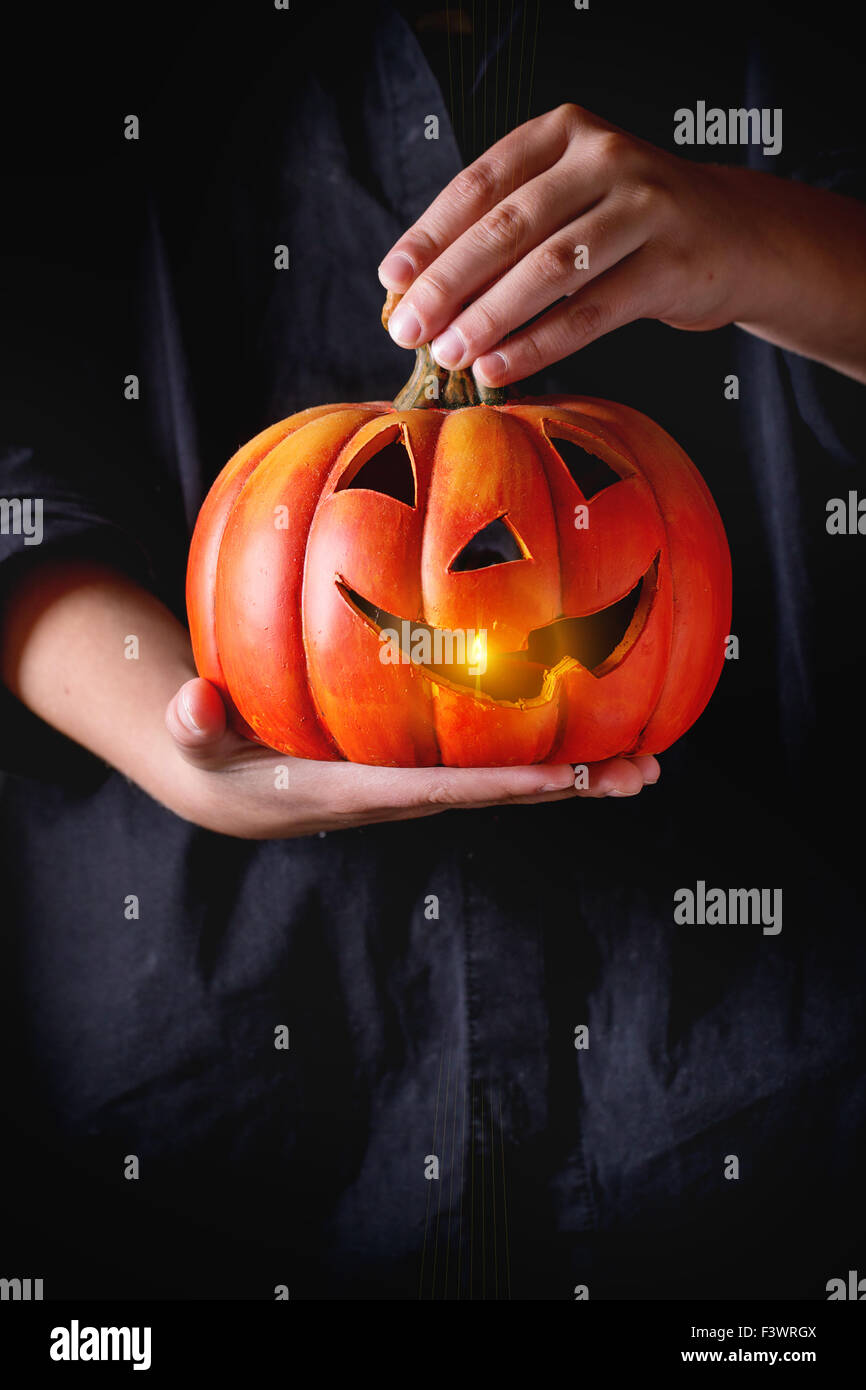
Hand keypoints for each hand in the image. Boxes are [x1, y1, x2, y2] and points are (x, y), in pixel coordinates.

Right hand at [164, 678, 660, 837]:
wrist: (226, 783)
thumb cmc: (212, 751)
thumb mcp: (193, 738)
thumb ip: (191, 722)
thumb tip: (192, 703)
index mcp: (356, 790)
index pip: (440, 789)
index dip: (501, 783)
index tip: (563, 775)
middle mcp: (401, 794)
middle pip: (496, 794)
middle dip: (568, 785)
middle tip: (642, 772)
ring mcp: (417, 783)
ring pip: (505, 782)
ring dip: (576, 773)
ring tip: (646, 764)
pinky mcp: (420, 768)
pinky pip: (489, 761)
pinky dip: (543, 751)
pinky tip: (589, 731)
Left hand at [378, 102, 865, 384]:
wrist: (734, 236)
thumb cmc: (627, 225)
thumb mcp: (569, 200)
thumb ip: (506, 227)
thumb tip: (418, 290)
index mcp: (565, 132)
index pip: (481, 182)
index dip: (431, 234)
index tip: (392, 280)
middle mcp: (606, 158)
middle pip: (508, 226)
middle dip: (449, 282)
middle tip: (406, 328)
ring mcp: (644, 208)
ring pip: (548, 269)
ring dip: (489, 317)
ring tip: (448, 354)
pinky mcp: (670, 265)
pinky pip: (590, 312)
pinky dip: (537, 345)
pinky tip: (499, 369)